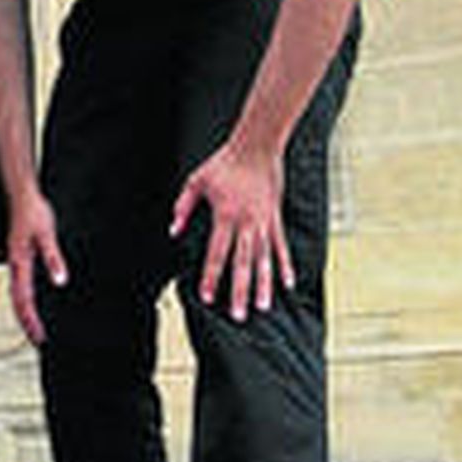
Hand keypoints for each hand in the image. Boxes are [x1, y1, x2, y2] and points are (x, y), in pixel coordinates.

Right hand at [7, 186, 66, 346]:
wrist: (22, 194)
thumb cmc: (32, 211)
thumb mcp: (47, 234)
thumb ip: (53, 257)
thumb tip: (59, 279)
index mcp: (19, 262)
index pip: (23, 298)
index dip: (30, 319)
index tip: (38, 334)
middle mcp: (15, 264)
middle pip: (17, 301)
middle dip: (26, 322)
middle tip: (36, 339)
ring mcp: (16, 262)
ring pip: (16, 294)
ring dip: (24, 312)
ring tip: (33, 328)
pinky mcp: (20, 257)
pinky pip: (20, 284)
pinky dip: (24, 299)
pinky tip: (32, 302)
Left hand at [170, 137, 292, 321]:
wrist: (256, 147)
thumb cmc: (224, 163)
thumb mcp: (196, 181)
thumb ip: (184, 206)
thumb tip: (173, 229)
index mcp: (225, 215)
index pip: (216, 253)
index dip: (210, 276)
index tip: (207, 296)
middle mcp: (246, 223)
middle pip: (242, 264)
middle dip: (238, 291)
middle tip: (238, 315)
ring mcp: (264, 222)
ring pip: (264, 260)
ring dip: (263, 285)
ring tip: (262, 307)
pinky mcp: (276, 219)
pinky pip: (281, 246)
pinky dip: (285, 265)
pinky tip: (287, 283)